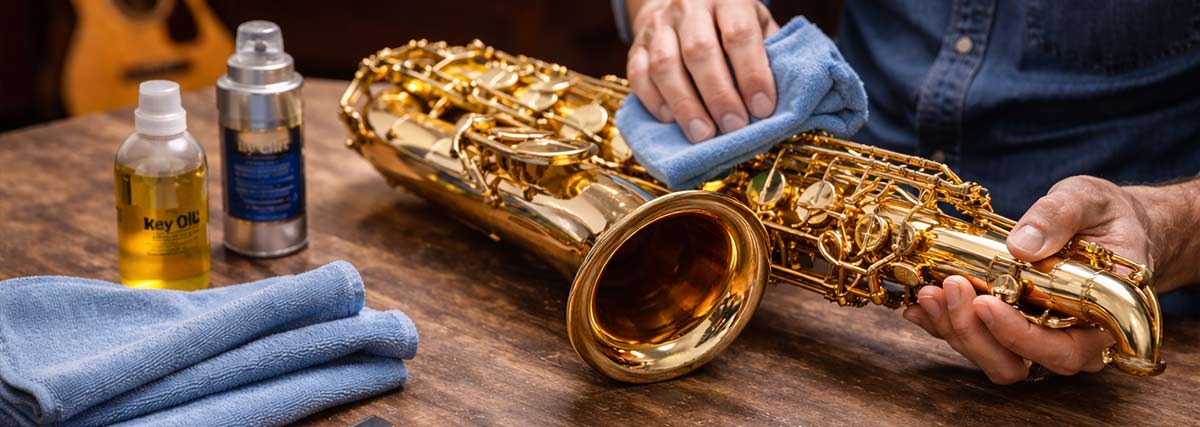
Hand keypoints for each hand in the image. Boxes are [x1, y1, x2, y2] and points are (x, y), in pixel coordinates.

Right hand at [626, 0, 779, 141]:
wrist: (680, 0)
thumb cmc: (728, 22)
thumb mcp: (757, 23)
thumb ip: (769, 53)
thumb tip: (785, 99)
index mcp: (728, 0)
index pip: (739, 35)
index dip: (752, 74)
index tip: (762, 108)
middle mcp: (689, 8)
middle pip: (699, 51)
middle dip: (718, 95)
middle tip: (733, 127)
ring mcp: (658, 26)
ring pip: (665, 65)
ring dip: (685, 105)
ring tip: (702, 134)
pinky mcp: (635, 45)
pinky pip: (638, 75)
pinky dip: (653, 100)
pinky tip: (670, 120)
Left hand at [904, 176, 1159, 383]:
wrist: (1101, 222)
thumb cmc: (1103, 216)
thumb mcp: (1087, 200)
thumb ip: (1059, 217)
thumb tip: (1022, 245)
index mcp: (1101, 320)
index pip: (1062, 350)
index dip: (1019, 336)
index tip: (987, 302)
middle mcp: (1067, 339)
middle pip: (1015, 362)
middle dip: (974, 331)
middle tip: (950, 287)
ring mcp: (1033, 337)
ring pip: (989, 356)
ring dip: (953, 328)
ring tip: (929, 291)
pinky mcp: (1004, 327)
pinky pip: (972, 338)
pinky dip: (940, 325)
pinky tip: (918, 304)